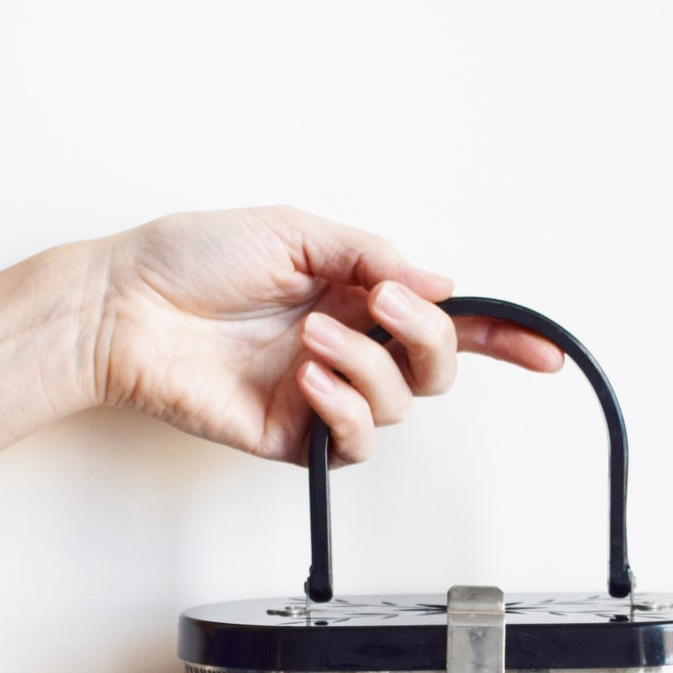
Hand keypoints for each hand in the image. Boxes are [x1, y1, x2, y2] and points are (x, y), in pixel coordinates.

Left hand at [89, 205, 563, 463]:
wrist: (126, 306)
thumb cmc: (191, 259)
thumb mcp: (297, 230)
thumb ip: (375, 258)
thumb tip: (439, 283)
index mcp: (355, 293)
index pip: (446, 318)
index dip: (503, 335)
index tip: (546, 350)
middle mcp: (348, 346)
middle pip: (436, 367)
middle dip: (426, 336)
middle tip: (381, 305)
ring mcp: (322, 394)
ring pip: (398, 404)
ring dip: (366, 366)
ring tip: (310, 338)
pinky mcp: (292, 437)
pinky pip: (350, 442)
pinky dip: (342, 408)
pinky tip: (307, 378)